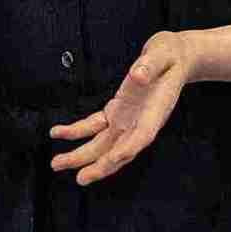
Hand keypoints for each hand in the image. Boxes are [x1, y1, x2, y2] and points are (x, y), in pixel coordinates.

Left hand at [50, 30, 199, 184]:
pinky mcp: (116, 112)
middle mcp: (141, 121)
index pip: (142, 137)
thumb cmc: (170, 54)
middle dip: (100, 166)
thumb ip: (151, 64)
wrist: (173, 56)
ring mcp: (127, 119)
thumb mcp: (164, 52)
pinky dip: (76, 131)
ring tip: (57, 163)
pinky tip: (58, 133)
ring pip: (103, 144)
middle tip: (80, 179)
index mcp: (155, 111)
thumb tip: (138, 75)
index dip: (127, 150)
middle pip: (120, 150)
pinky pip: (94, 126)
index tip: (111, 161)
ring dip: (81, 155)